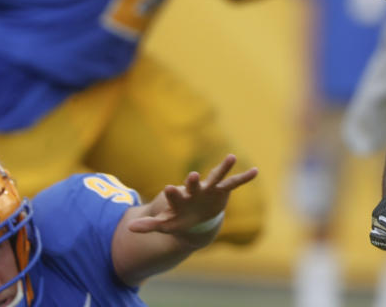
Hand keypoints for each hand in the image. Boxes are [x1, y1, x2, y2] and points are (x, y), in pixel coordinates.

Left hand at [126, 155, 257, 242]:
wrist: (195, 217)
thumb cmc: (179, 218)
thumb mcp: (165, 224)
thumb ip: (149, 226)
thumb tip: (129, 229)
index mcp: (180, 199)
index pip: (175, 196)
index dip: (173, 193)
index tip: (168, 189)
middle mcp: (195, 191)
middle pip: (193, 185)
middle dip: (193, 182)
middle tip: (192, 175)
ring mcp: (209, 189)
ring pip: (216, 177)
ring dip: (223, 168)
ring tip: (232, 156)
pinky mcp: (222, 190)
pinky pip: (234, 183)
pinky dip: (244, 177)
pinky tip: (255, 171)